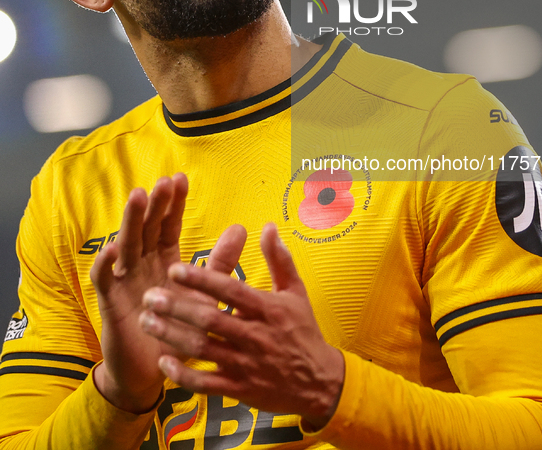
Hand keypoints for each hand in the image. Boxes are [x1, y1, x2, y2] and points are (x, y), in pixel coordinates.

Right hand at [91, 173, 246, 413]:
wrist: (154, 371)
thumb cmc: (179, 329)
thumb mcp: (205, 294)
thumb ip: (220, 262)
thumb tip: (241, 227)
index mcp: (165, 259)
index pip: (169, 225)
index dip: (173, 203)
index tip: (180, 178)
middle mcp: (143, 264)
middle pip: (147, 228)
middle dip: (154, 205)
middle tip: (162, 182)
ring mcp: (124, 281)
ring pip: (127, 245)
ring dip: (131, 221)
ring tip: (138, 197)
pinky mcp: (110, 303)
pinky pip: (104, 280)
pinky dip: (106, 264)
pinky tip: (112, 249)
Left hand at [140, 223, 343, 428]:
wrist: (319, 382)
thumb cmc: (303, 330)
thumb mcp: (296, 291)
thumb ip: (279, 259)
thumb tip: (268, 227)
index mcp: (267, 309)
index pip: (230, 290)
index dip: (202, 280)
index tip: (175, 269)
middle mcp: (255, 336)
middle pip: (210, 319)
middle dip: (177, 307)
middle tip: (150, 295)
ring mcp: (246, 365)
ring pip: (203, 349)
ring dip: (172, 336)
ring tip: (147, 322)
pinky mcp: (239, 389)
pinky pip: (206, 383)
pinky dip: (184, 374)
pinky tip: (164, 362)